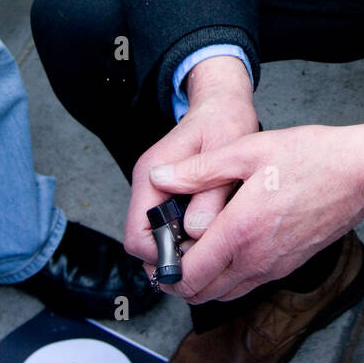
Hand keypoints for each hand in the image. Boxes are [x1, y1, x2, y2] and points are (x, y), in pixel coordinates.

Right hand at [124, 56, 258, 269]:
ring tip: (212, 244)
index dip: (161, 255)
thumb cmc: (225, 120)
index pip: (137, 235)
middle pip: (145, 240)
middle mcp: (149, 183)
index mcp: (154, 175)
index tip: (192, 260)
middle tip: (206, 257)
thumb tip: (196, 232)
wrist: (223, 102)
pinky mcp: (169, 190)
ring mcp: (157, 187)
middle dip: (171, 254)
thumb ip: (211, 194)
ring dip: (180, 244)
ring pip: (158, 234)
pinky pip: (170, 223)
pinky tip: (212, 229)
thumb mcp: (225, 153)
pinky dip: (186, 233)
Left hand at [143, 122, 363, 303]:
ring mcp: (274, 267)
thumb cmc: (311, 156)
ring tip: (195, 246)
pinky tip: (227, 244)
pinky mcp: (288, 266)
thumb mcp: (249, 150)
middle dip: (178, 278)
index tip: (158, 246)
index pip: (188, 275)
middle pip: (201, 293)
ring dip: (203, 279)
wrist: (361, 172)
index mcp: (241, 232)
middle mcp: (256, 259)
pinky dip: (227, 276)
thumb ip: (200, 170)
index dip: (164, 268)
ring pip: (224, 293)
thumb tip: (160, 179)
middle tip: (170, 248)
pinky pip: (246, 284)